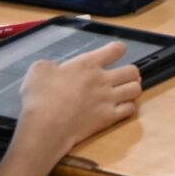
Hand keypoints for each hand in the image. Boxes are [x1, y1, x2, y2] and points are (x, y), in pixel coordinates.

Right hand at [14, 41, 141, 161]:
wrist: (46, 126)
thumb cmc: (40, 97)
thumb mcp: (38, 70)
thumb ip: (50, 65)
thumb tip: (55, 69)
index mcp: (88, 64)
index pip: (115, 49)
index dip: (117, 49)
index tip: (116, 51)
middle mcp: (103, 79)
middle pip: (132, 70)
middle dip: (130, 72)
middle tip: (123, 77)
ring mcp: (108, 99)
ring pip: (136, 89)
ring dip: (132, 89)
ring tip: (125, 92)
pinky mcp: (108, 118)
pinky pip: (130, 110)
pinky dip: (128, 108)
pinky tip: (121, 108)